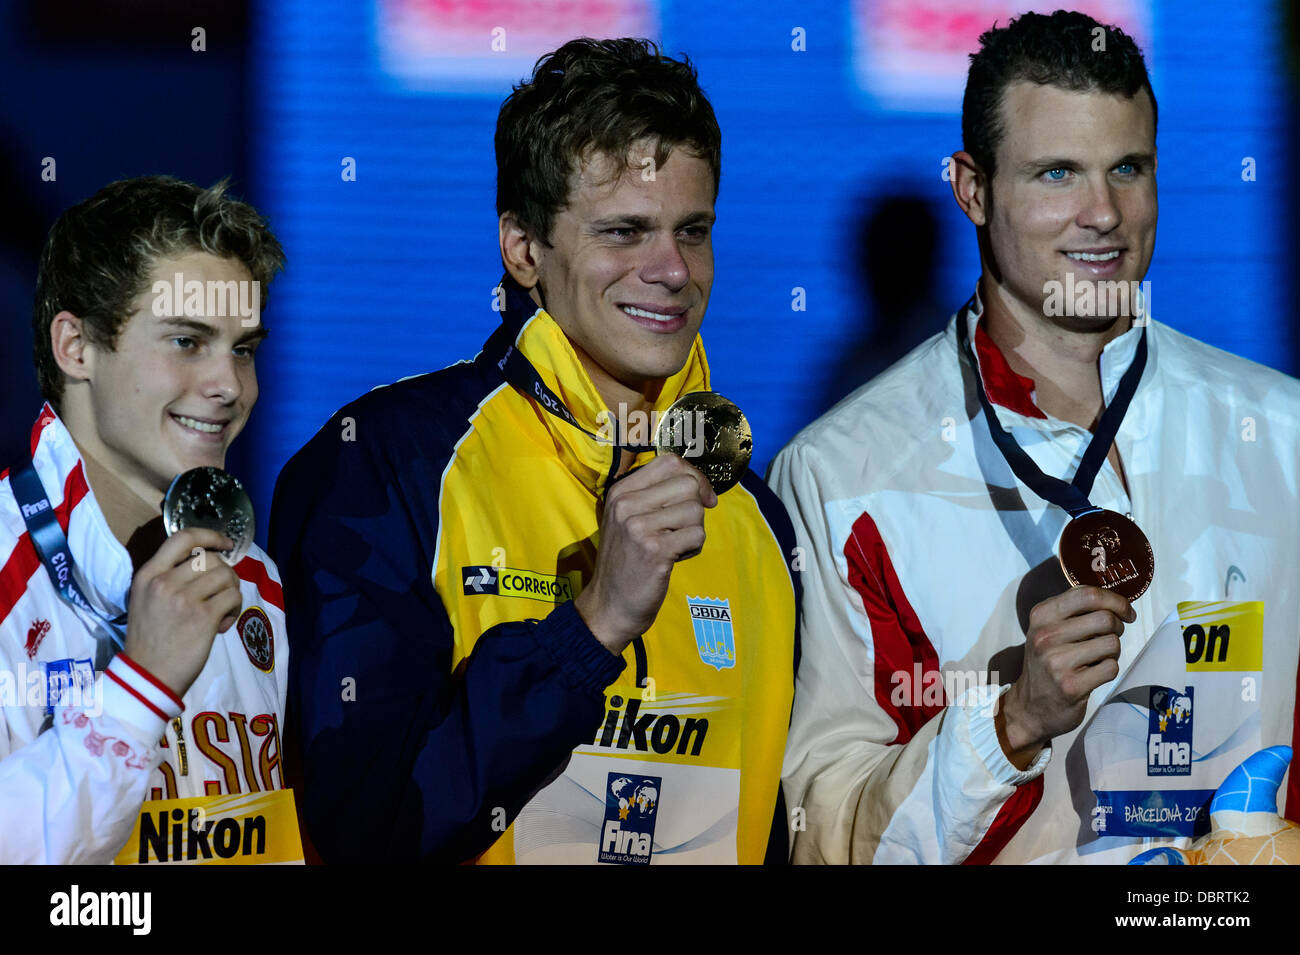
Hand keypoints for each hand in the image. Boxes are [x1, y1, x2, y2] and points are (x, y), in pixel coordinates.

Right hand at [124, 528, 242, 697]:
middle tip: (221, 594)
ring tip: (222, 611)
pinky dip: (235, 609)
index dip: (210, 535)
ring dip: (231, 592)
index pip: (183, 537)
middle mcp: (164, 581)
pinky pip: (234, 597)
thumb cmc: (150, 639)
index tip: (225, 543)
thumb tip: (207, 560)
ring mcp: (184, 599)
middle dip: (224, 573)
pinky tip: (223, 623)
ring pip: (227, 576)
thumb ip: (169, 576)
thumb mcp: (146, 598)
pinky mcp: (203, 617)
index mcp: (148, 574)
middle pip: (211, 558)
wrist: (147, 675)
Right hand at [574, 454, 717, 654]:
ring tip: (673, 546)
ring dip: (693, 531)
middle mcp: (626, 504)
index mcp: (620, 491)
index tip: (701, 497)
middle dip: (696, 507)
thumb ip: (655, 496)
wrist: (609, 605)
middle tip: (681, 529)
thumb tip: (701, 485)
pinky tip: (673, 559)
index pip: (669, 461)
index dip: (694, 476)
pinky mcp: (655, 550)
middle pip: (687, 484)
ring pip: (695, 510)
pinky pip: (697, 535)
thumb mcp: (628, 519)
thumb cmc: (626, 561)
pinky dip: (693, 549)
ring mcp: (639, 526)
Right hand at [997, 586, 1133, 768]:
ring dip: (1112, 651)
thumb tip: (1114, 599)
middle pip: (1105, 618)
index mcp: (1041, 615)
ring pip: (1111, 643)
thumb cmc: (1046, 663)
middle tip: (1109, 636)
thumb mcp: (1047, 630)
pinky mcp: (1071, 685)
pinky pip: (1111, 667)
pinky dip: (1109, 670)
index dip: (1115, 600)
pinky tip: (1093, 674)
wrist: (1028, 707)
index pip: (1088, 595)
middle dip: (1117, 627)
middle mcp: (1046, 635)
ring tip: (1098, 658)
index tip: (1126, 611)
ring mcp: (1057, 661)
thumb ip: (1073, 610)